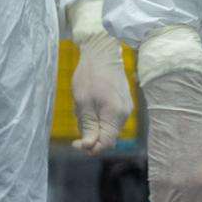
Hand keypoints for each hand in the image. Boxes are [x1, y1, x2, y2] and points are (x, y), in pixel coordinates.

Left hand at [70, 30, 133, 155]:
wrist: (103, 53)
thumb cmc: (90, 76)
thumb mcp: (83, 102)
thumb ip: (88, 125)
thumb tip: (90, 146)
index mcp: (115, 114)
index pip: (106, 143)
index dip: (90, 148)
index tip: (75, 141)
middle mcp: (125, 113)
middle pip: (108, 137)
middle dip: (91, 136)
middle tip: (77, 122)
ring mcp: (126, 107)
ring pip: (109, 128)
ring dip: (95, 126)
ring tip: (83, 109)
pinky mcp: (123, 102)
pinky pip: (112, 119)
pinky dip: (100, 118)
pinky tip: (90, 105)